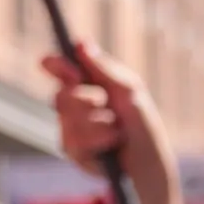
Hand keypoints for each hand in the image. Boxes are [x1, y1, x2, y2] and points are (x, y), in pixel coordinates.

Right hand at [43, 43, 176, 203]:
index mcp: (86, 84)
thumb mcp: (129, 90)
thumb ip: (105, 69)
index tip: (64, 68)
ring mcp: (69, 127)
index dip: (56, 65)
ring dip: (100, 123)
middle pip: (61, 95)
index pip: (58, 68)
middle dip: (88, 100)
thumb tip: (82, 43)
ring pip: (70, 119)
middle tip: (106, 104)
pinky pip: (75, 140)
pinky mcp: (72, 150)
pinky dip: (99, 140)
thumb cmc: (142, 121)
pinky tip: (110, 144)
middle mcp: (73, 104)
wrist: (148, 160)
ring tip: (116, 130)